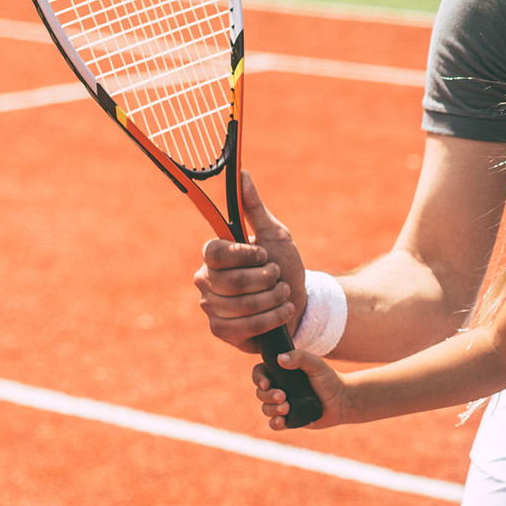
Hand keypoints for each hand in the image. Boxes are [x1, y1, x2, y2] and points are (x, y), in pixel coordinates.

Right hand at [194, 171, 305, 353]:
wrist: (299, 304)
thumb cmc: (284, 267)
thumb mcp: (275, 235)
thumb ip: (254, 208)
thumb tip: (242, 174)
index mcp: (214, 256)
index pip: (214, 252)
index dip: (243, 255)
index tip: (264, 256)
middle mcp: (205, 280)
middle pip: (231, 281)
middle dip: (266, 280)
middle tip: (279, 277)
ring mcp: (211, 307)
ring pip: (240, 305)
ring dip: (272, 299)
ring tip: (284, 294)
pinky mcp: (221, 331)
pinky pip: (243, 326)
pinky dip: (271, 319)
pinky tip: (282, 312)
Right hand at [255, 349, 344, 430]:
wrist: (342, 401)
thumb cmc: (329, 379)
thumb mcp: (316, 364)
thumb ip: (300, 357)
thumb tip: (280, 358)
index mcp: (282, 373)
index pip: (261, 373)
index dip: (258, 378)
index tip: (266, 383)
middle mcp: (280, 388)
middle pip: (261, 393)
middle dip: (267, 396)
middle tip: (283, 396)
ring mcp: (283, 404)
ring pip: (266, 409)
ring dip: (271, 409)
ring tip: (286, 408)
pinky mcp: (289, 420)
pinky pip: (274, 424)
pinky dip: (274, 423)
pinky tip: (281, 421)